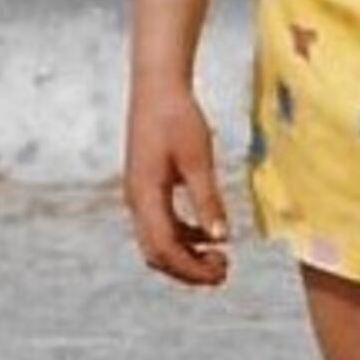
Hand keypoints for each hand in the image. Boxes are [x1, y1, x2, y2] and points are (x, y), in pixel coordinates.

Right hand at [124, 88, 231, 283]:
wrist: (157, 87)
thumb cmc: (178, 117)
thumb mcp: (198, 159)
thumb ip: (208, 200)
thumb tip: (222, 238)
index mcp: (145, 196)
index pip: (165, 249)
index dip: (193, 269)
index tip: (223, 272)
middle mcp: (136, 201)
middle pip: (157, 254)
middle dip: (188, 269)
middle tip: (224, 271)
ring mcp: (139, 195)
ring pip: (157, 242)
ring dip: (186, 255)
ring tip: (220, 257)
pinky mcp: (146, 187)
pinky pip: (161, 225)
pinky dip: (183, 236)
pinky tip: (208, 234)